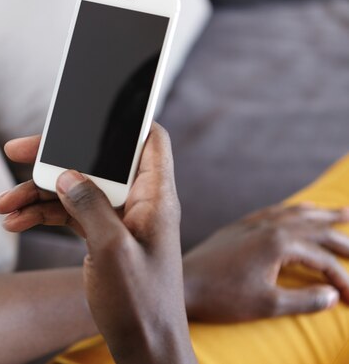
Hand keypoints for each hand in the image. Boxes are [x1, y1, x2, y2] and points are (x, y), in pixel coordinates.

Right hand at [0, 125, 196, 363]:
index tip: (85, 113)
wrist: (143, 346)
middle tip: (17, 151)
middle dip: (55, 157)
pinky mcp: (101, 235)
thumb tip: (67, 172)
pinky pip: (68, 214)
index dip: (123, 120)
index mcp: (154, 197)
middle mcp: (136, 201)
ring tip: (1, 205)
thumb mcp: (112, 251)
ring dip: (37, 192)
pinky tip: (14, 223)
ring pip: (75, 188)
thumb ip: (90, 205)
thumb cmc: (140, 303)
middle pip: (95, 160)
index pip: (148, 139)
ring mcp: (117, 218)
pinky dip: (42, 215)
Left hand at [184, 203, 348, 321]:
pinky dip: (291, 210)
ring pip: (295, 214)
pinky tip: (298, 210)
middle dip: (341, 237)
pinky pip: (272, 212)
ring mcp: (251, 224)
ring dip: (320, 214)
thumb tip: (331, 295)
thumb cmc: (222, 297)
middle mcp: (267, 227)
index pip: (323, 258)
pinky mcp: (238, 227)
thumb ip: (304, 300)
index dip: (342, 278)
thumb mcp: (267, 304)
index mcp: (278, 243)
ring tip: (343, 212)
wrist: (183, 284)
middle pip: (315, 227)